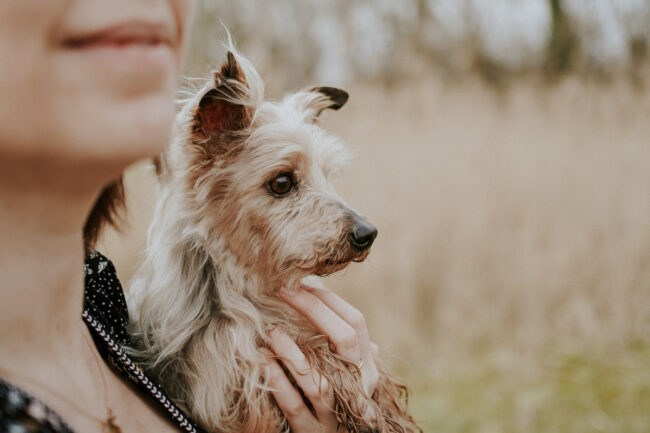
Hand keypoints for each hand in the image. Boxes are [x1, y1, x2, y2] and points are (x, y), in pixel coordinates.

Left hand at [266, 281, 379, 432]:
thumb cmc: (335, 397)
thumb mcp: (346, 368)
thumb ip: (338, 340)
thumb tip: (315, 289)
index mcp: (367, 367)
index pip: (356, 323)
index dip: (328, 299)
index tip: (301, 281)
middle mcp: (357, 387)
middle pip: (345, 340)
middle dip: (314, 310)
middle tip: (284, 290)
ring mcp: (335, 412)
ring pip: (319, 378)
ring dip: (292, 349)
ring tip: (270, 328)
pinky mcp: (311, 431)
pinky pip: (293, 405)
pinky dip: (277, 381)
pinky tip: (263, 361)